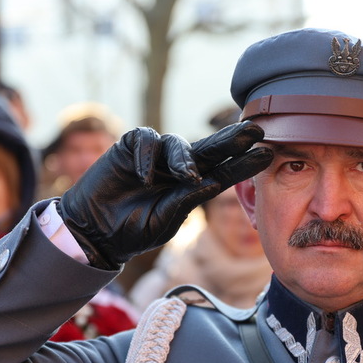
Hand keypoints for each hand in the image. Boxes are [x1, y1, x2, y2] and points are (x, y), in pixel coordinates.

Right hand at [59, 121, 271, 269]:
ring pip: (176, 143)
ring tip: (186, 174)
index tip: (268, 154)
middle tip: (254, 131)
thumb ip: (185, 202)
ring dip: (183, 157)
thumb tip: (208, 182)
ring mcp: (154, 156)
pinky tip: (143, 176)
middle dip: (231, 139)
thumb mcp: (164, 223)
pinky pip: (144, 140)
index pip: (222, 172)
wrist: (94, 231)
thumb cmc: (131, 231)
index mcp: (190, 187)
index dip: (243, 163)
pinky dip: (146, 155)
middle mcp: (176, 167)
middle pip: (208, 148)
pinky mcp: (130, 146)